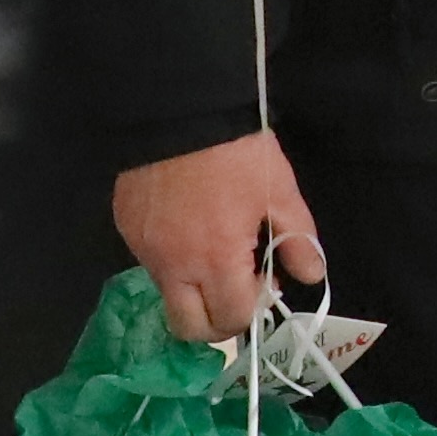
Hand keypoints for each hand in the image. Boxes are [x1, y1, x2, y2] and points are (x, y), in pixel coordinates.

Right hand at [116, 132, 329, 341]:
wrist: (178, 107)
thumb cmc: (235, 150)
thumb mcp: (279, 190)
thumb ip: (297, 239)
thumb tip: (310, 276)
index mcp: (216, 261)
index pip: (230, 320)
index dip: (251, 309)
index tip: (263, 280)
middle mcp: (173, 266)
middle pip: (188, 328)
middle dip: (215, 321)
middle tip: (235, 287)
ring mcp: (144, 249)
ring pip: (168, 295)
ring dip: (194, 289)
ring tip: (214, 246)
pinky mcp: (126, 228)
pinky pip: (151, 263)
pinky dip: (173, 260)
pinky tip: (188, 225)